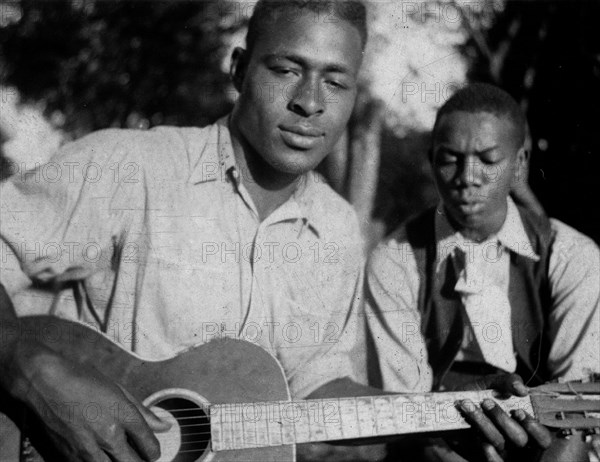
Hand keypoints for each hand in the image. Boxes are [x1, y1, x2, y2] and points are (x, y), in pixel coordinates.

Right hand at [3, 339, 169, 461]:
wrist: (46, 382)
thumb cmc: (84, 380)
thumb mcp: (119, 389)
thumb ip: (143, 411)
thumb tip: (164, 426)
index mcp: (124, 415)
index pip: (149, 445)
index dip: (154, 451)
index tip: (153, 450)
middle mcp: (108, 434)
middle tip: (140, 457)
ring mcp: (88, 448)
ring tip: (122, 457)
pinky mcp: (69, 455)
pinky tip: (101, 456)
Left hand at [456, 373, 551, 461]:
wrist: (449, 405)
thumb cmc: (477, 395)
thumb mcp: (492, 383)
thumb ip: (508, 382)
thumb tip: (522, 388)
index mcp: (524, 426)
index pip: (542, 438)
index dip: (533, 426)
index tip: (517, 410)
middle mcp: (516, 443)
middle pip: (520, 440)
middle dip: (502, 419)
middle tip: (486, 402)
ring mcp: (501, 452)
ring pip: (500, 443)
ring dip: (483, 423)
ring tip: (468, 406)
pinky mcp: (483, 457)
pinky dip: (487, 452)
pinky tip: (476, 438)